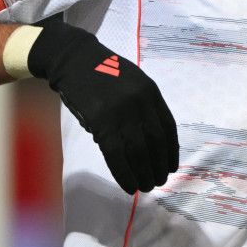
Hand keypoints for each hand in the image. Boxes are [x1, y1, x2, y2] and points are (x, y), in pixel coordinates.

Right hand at [28, 21, 178, 193]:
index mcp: (151, 92)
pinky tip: (129, 185)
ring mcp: (121, 112)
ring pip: (138, 151)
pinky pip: (116, 154)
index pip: (168, 128)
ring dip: (144, 173)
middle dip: (158, 165)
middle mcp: (140, 102)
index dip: (171, 150)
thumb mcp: (133, 82)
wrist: (74, 59)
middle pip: (155, 142)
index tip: (171, 166)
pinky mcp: (101, 121)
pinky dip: (124, 173)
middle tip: (159, 181)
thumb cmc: (103, 72)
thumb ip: (143, 107)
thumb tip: (148, 142)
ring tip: (146, 186)